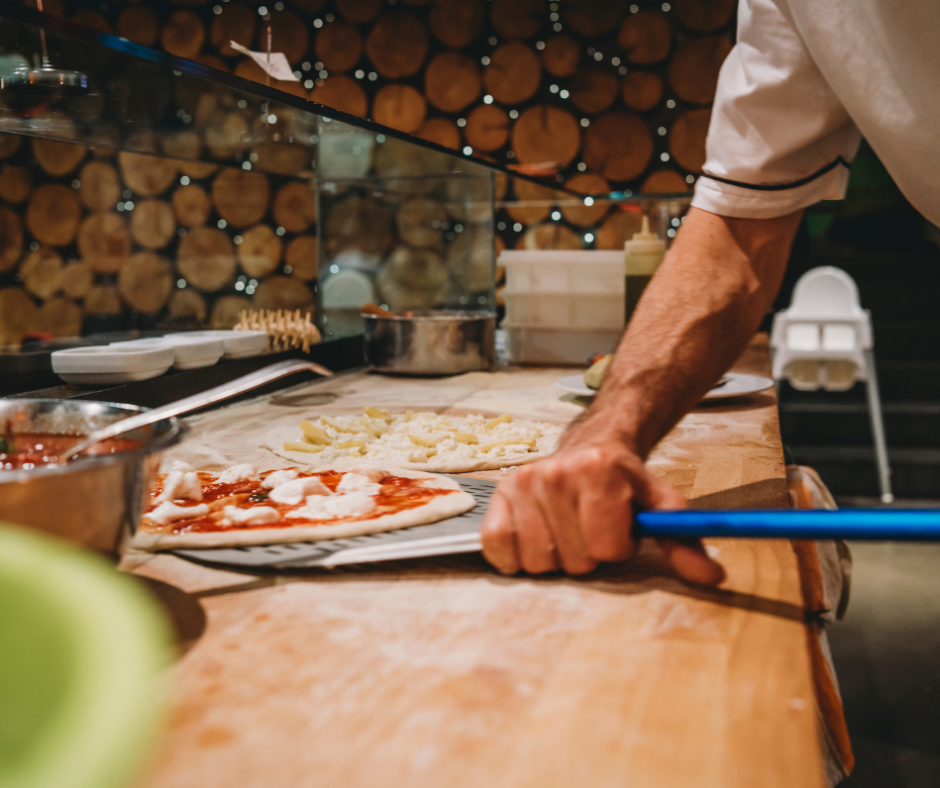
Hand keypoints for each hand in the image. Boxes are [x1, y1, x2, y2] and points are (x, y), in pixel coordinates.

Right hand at [480, 440, 724, 583]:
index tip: (619, 530)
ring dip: (555, 557)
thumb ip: (683, 541)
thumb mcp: (660, 506)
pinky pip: (498, 549)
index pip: (606, 547)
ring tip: (566, 532)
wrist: (589, 449)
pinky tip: (536, 538)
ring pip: (537, 561)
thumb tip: (712, 576)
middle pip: (573, 559)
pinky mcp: (498, 496)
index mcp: (599, 470)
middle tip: (590, 529)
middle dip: (587, 555)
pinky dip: (515, 556)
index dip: (618, 547)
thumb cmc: (625, 485)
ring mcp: (523, 483)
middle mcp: (556, 472)